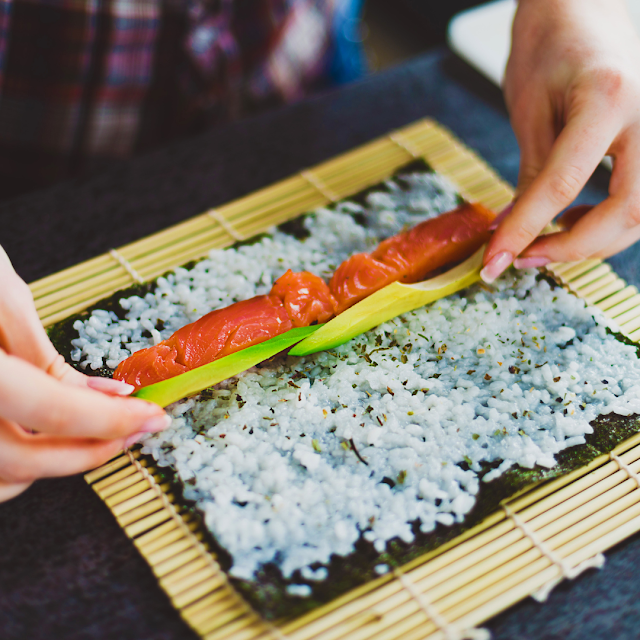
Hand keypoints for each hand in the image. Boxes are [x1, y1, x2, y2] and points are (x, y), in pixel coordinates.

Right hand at [0, 246, 169, 501]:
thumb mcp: (4, 297)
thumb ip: (46, 358)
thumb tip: (109, 396)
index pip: (53, 409)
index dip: (112, 418)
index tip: (152, 417)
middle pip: (23, 460)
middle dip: (91, 451)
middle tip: (134, 431)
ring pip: (0, 478)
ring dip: (53, 465)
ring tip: (96, 435)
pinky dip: (16, 469)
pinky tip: (42, 439)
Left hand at [482, 0, 639, 281]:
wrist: (585, 9)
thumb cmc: (551, 48)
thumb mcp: (530, 112)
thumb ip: (532, 176)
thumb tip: (516, 232)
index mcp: (607, 99)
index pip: (561, 185)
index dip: (524, 231)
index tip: (494, 263)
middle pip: (628, 211)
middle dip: (573, 248)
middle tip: (524, 257)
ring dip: (594, 240)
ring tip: (547, 237)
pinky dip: (611, 222)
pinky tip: (577, 218)